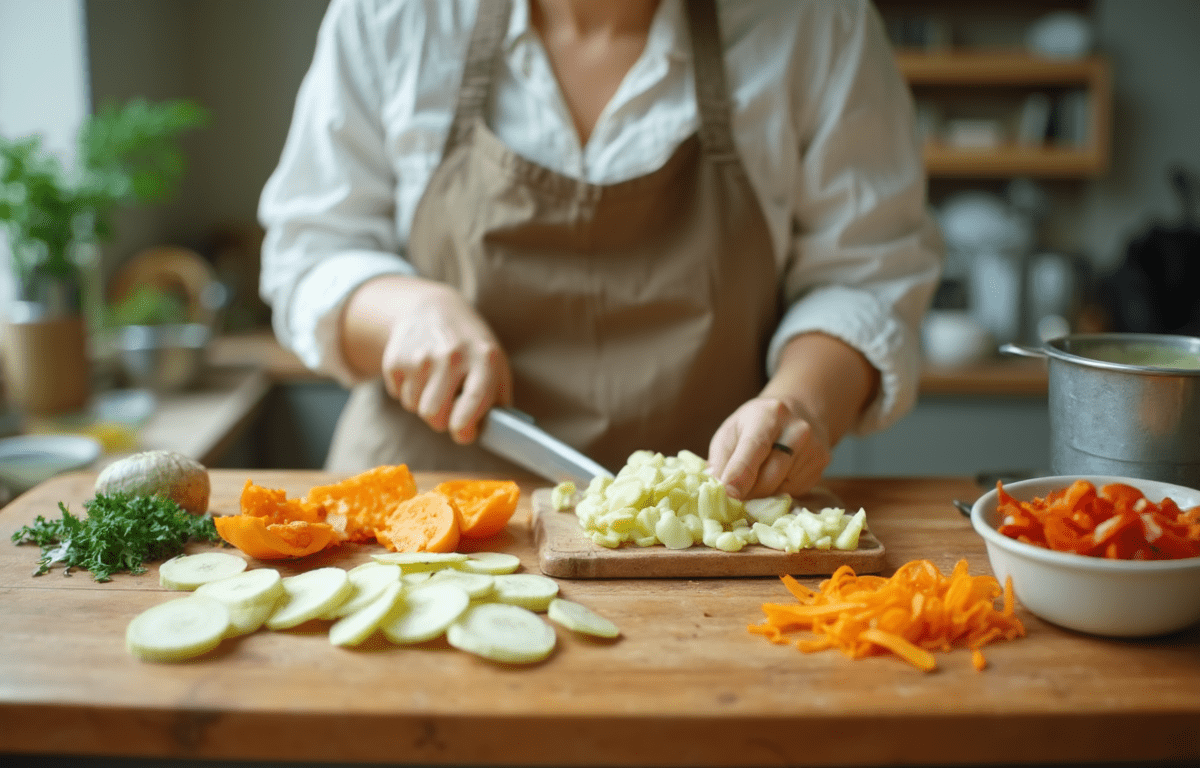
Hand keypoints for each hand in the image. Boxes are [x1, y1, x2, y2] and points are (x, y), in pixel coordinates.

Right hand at [377, 281, 512, 443]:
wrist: (432, 310)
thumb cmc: (470, 347)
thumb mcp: (494, 362)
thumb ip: (498, 399)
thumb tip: (497, 435)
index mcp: (484, 358)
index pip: (475, 400)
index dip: (465, 427)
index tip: (462, 433)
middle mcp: (453, 355)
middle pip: (436, 415)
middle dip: (442, 421)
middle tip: (448, 410)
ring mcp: (422, 356)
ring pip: (417, 408)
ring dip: (425, 405)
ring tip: (435, 385)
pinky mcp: (396, 359)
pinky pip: (400, 396)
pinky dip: (408, 392)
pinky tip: (419, 373)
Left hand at [707, 396, 831, 499]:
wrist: (800, 411)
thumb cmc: (757, 423)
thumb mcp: (732, 430)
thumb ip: (721, 459)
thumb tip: (717, 488)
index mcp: (769, 414)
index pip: (755, 447)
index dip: (741, 473)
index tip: (728, 493)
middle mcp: (797, 430)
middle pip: (768, 476)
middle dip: (747, 491)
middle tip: (733, 493)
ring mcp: (813, 449)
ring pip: (780, 489)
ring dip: (761, 493)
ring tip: (754, 479)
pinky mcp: (820, 465)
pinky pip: (793, 492)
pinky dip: (777, 491)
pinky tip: (775, 475)